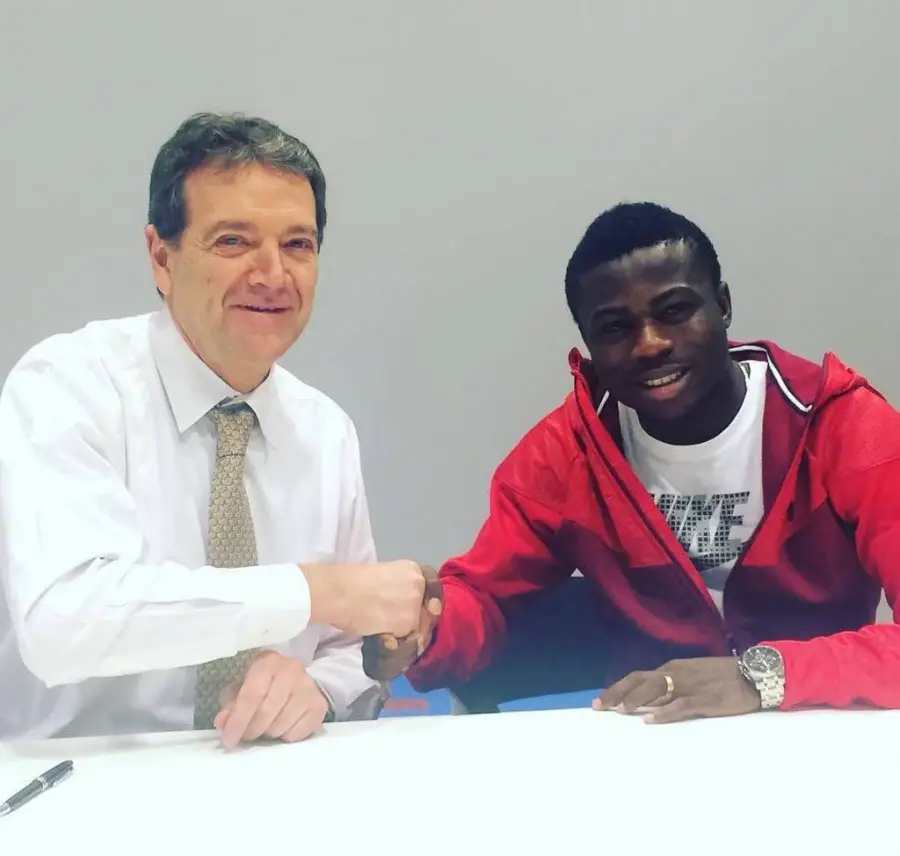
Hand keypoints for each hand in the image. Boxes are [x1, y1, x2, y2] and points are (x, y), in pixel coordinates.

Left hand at [215, 651, 328, 747]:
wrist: (296, 682)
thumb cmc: (264, 685)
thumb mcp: (242, 689)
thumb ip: (230, 705)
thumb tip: (223, 722)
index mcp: (268, 662)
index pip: (252, 695)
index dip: (238, 720)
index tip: (228, 740)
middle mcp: (292, 669)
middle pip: (266, 712)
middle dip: (251, 730)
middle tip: (246, 735)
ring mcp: (309, 687)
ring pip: (281, 725)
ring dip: (268, 733)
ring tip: (266, 726)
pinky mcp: (319, 706)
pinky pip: (297, 734)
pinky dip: (285, 736)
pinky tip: (283, 726)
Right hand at [362, 565, 442, 680]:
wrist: (338, 592)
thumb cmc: (351, 582)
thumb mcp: (384, 576)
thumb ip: (400, 589)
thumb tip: (402, 607)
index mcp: (413, 569)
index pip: (434, 587)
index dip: (431, 601)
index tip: (427, 610)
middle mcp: (419, 586)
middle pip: (428, 612)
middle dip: (418, 623)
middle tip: (401, 630)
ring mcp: (415, 605)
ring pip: (418, 628)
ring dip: (406, 635)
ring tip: (387, 633)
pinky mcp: (407, 624)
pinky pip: (407, 640)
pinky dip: (396, 643)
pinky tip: (383, 638)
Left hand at [593, 656, 760, 723]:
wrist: (753, 675)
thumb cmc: (722, 677)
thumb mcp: (691, 676)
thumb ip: (671, 686)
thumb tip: (649, 701)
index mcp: (672, 668)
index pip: (638, 677)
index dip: (618, 687)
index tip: (601, 700)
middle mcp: (675, 673)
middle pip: (639, 680)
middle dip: (617, 692)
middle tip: (599, 706)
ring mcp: (689, 686)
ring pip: (655, 690)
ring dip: (636, 700)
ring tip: (619, 710)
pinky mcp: (704, 700)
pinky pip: (680, 706)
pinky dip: (664, 712)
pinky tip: (651, 720)